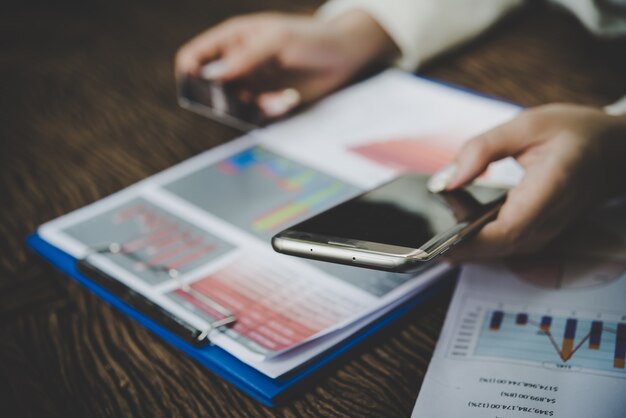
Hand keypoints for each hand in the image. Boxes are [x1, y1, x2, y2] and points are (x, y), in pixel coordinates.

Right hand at [175, 11, 397, 117]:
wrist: (344, 56)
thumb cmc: (310, 37)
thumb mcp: (276, 40)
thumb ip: (244, 57)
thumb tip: (211, 75)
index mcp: (232, 39)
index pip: (194, 56)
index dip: (188, 73)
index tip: (197, 90)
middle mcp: (237, 62)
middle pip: (208, 86)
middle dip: (219, 99)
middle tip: (242, 101)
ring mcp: (252, 82)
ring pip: (232, 104)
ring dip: (248, 107)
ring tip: (274, 99)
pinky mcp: (267, 100)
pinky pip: (254, 114)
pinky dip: (266, 112)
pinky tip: (285, 101)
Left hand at [436, 104, 625, 259]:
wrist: (613, 151)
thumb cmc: (575, 134)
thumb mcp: (527, 125)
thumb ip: (482, 149)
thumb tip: (446, 179)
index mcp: (551, 188)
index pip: (508, 229)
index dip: (470, 239)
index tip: (439, 233)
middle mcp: (550, 219)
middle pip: (497, 247)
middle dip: (457, 236)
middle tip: (434, 210)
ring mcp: (545, 232)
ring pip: (496, 250)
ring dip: (465, 234)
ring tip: (449, 202)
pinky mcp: (537, 234)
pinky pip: (501, 243)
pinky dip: (476, 233)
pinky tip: (462, 208)